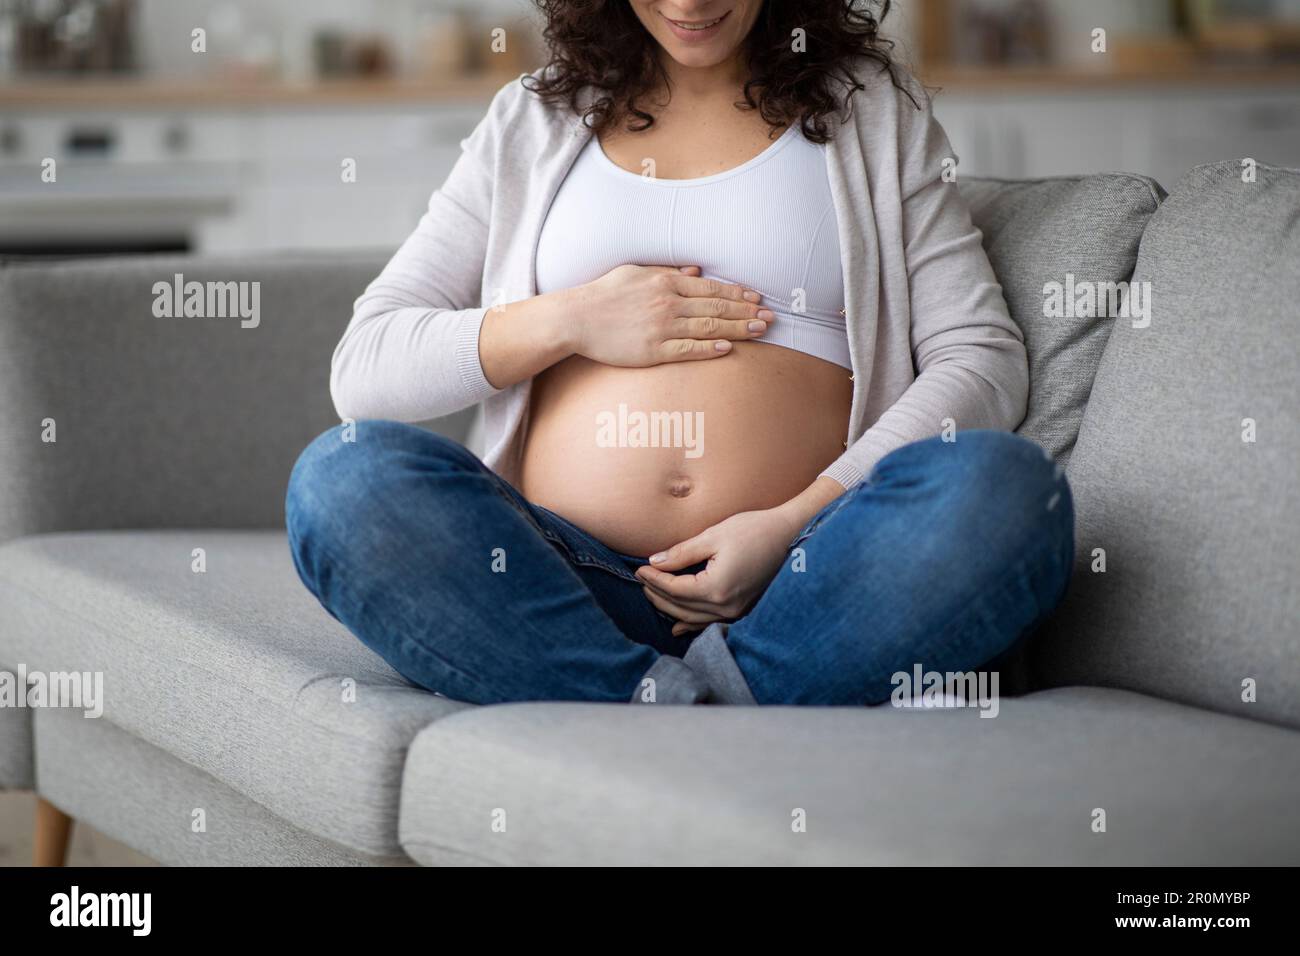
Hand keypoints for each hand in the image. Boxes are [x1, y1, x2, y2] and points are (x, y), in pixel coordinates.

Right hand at [569, 264, 774, 366]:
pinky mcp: (653, 351)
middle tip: (771, 317)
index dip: (738, 293)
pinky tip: (727, 348)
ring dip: (737, 329)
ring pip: (708, 327)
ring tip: (760, 331)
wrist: (576, 318)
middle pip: (717, 307)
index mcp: (665, 282)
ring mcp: (661, 328)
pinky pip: (687, 350)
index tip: (758, 297)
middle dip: (747, 311)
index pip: (711, 287)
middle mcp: (668, 303)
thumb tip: (695, 272)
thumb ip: (667, 272)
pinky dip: (709, 348)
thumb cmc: (604, 294)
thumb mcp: (636, 273)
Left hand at [634, 507, 802, 637]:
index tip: (639, 568)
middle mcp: (726, 607)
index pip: (674, 589)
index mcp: (716, 588)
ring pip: (693, 618)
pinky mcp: (742, 610)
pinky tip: (677, 625)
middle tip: (642, 580)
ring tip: (652, 596)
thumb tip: (655, 562)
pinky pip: (709, 622)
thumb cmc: (754, 530)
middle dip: (657, 594)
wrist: (790, 535)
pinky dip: (691, 623)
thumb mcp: (713, 536)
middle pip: (680, 606)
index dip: (653, 580)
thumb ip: (682, 553)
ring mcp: (736, 612)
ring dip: (670, 608)